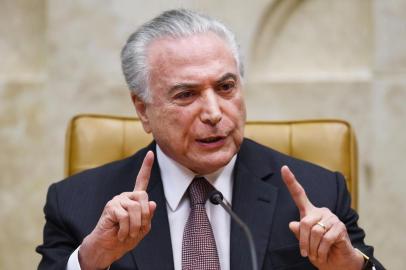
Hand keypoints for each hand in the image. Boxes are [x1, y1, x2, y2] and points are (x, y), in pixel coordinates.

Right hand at [79, 151, 156, 269]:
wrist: (109, 247)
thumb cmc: (126, 237)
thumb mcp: (143, 228)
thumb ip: (148, 216)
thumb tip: (152, 203)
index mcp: (135, 199)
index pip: (142, 180)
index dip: (147, 167)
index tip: (151, 153)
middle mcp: (126, 196)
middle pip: (144, 198)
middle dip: (144, 217)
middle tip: (137, 229)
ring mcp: (118, 200)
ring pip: (136, 209)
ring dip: (135, 226)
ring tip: (128, 233)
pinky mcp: (110, 207)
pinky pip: (125, 217)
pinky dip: (126, 230)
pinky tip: (120, 234)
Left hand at [281, 165, 363, 269]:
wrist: (337, 262)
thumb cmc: (319, 250)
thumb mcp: (305, 242)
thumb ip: (298, 232)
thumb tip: (293, 224)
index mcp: (310, 212)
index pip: (299, 194)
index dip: (291, 181)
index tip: (283, 168)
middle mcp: (321, 211)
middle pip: (305, 223)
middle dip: (303, 241)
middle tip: (305, 253)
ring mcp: (332, 218)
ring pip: (315, 232)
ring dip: (313, 248)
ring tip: (316, 254)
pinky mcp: (341, 227)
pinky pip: (325, 239)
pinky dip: (321, 251)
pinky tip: (323, 255)